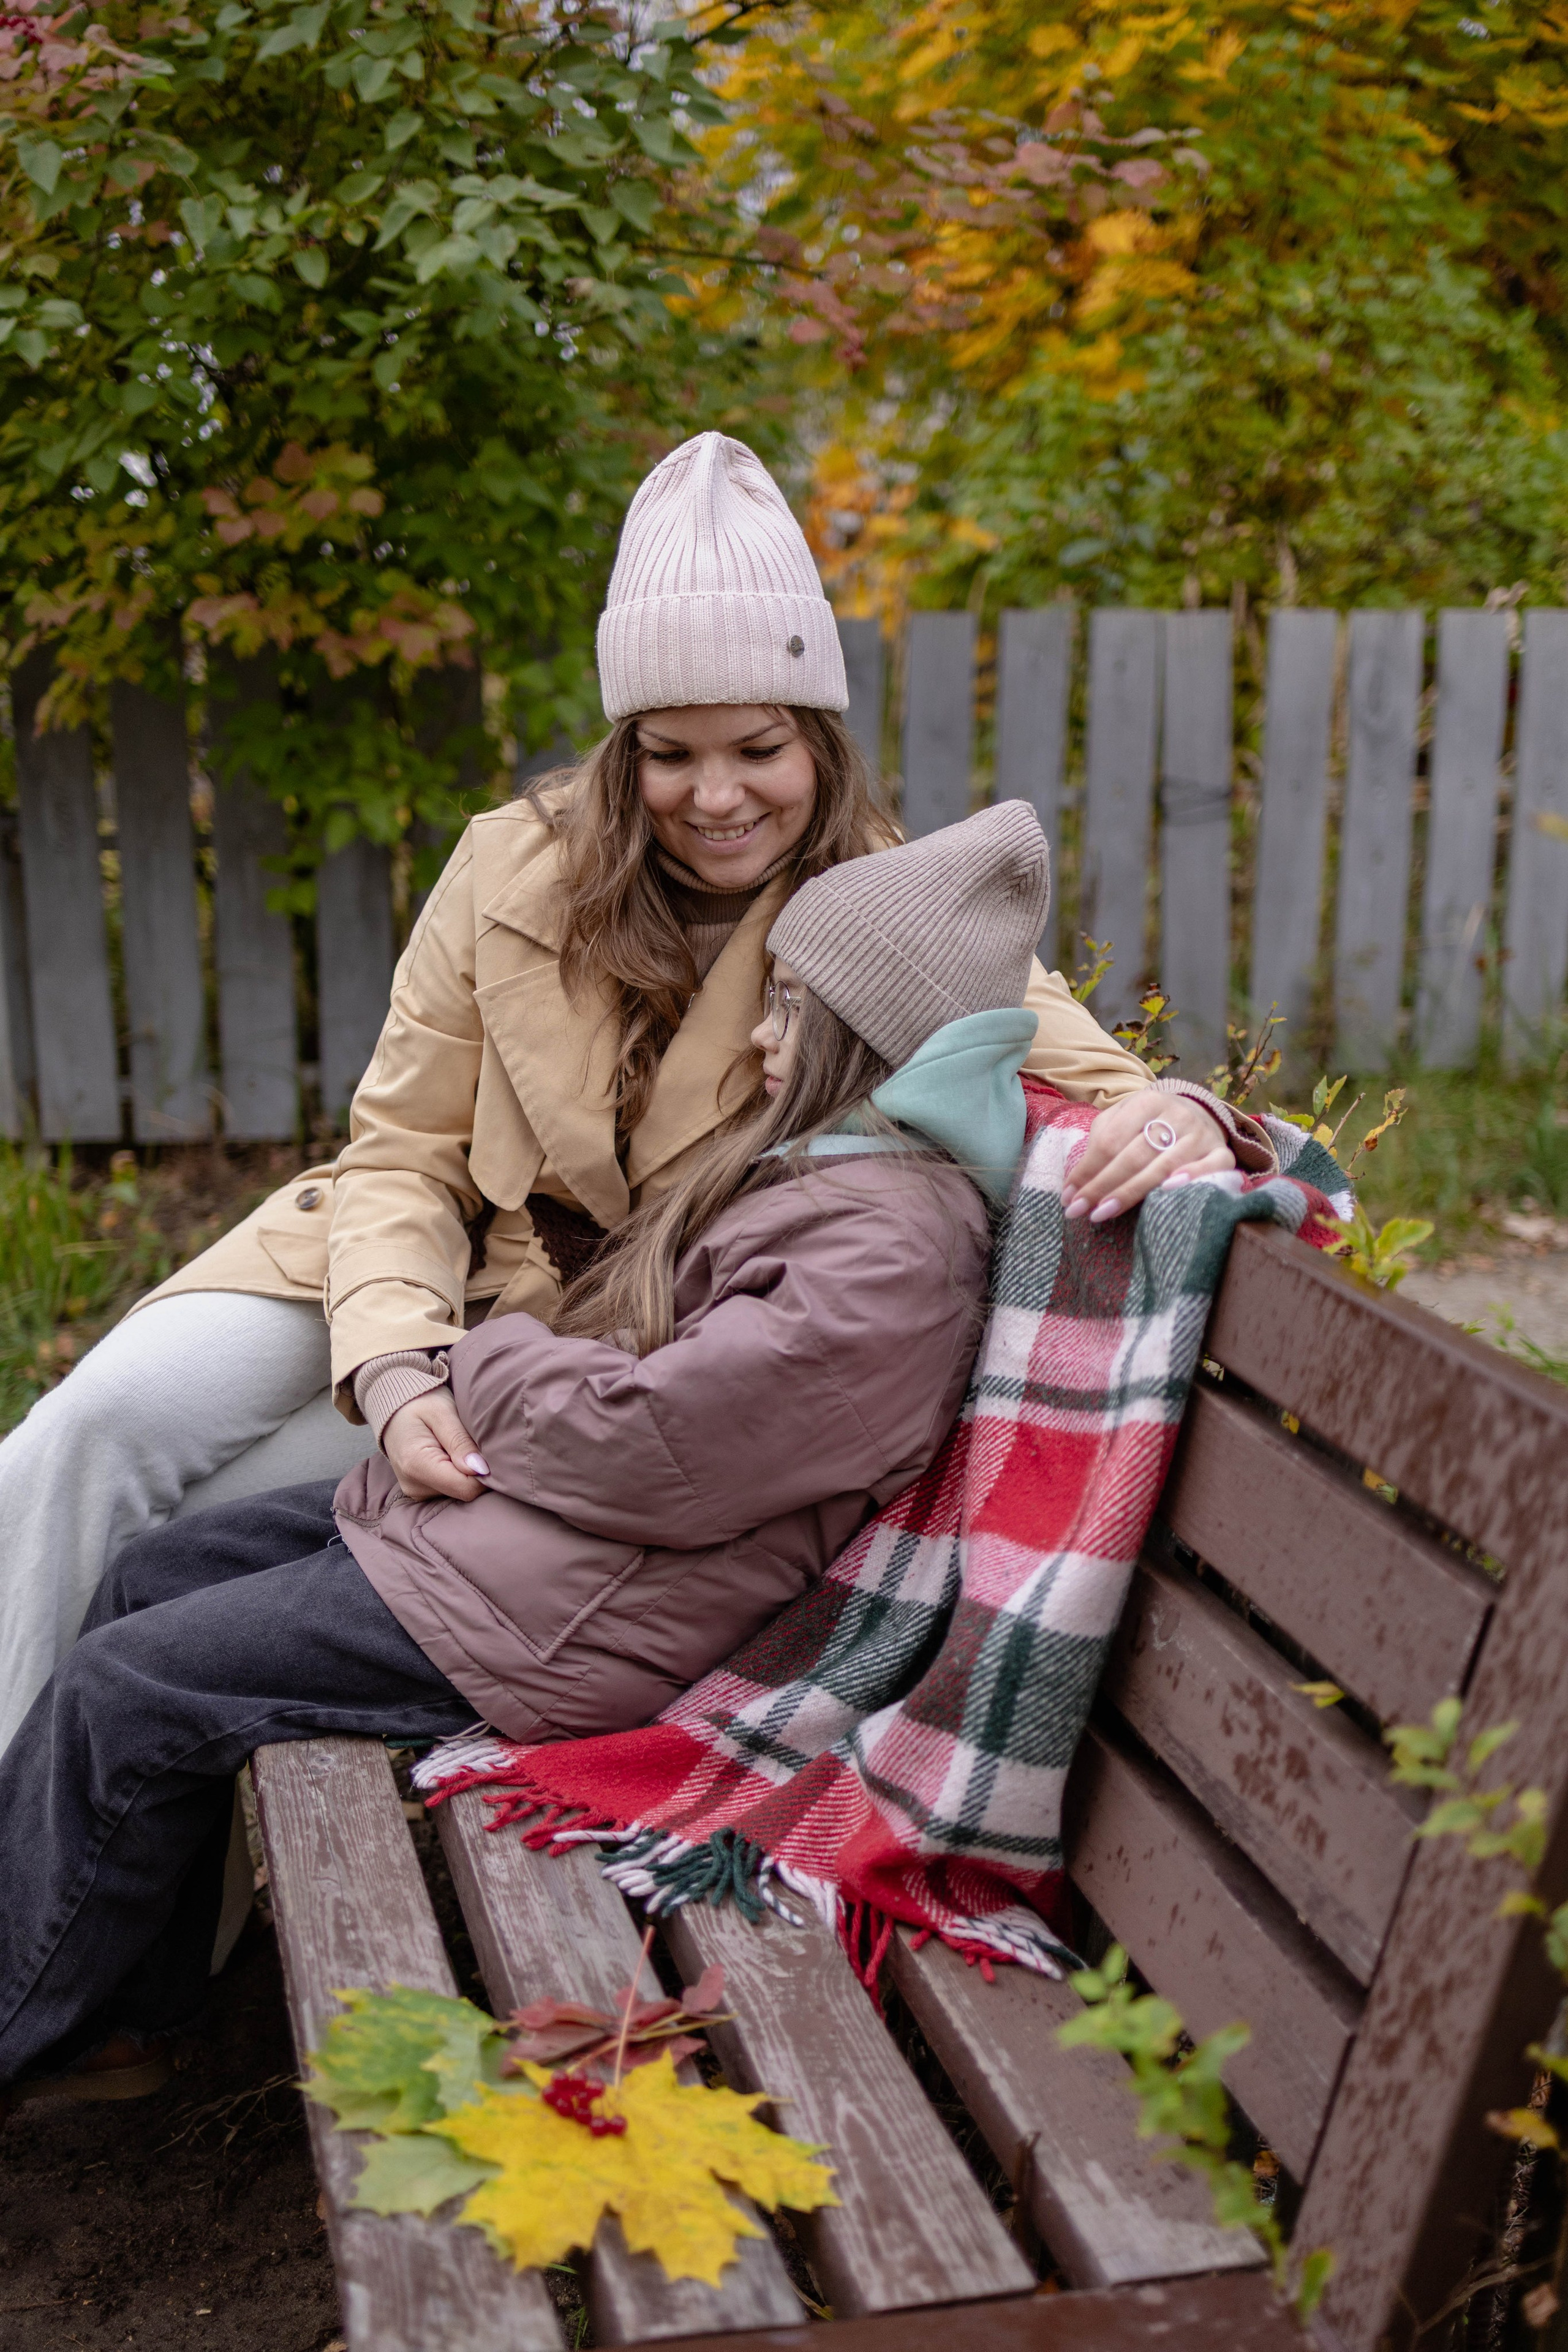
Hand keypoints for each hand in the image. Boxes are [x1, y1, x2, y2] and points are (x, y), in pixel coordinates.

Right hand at [382, 1388, 489, 1501]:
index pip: (466, 1488)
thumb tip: (480, 1469)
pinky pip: (450, 1489)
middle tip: (471, 1442)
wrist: (394, 1407)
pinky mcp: (421, 1491)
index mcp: (417, 1465)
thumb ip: (460, 1441)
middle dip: (475, 1471)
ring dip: (466, 1472)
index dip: (485, 1472)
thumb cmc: (419, 1402)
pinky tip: (452, 1455)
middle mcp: (414, 1485)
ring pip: (459, 1492)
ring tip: (457, 1445)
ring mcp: (416, 1491)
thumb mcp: (442, 1412)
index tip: (490, 1450)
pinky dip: (457, 1474)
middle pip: (464, 1492)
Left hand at [1063, 1091, 1234, 1224]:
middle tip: (1080, 1211)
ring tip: (1103, 1212)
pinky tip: (1166, 1194)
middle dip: (1102, 1185)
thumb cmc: (1150, 1123)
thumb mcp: (1123, 1120)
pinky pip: (1211, 1168)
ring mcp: (1201, 1134)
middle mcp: (1176, 1115)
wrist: (1200, 1112)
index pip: (1111, 1140)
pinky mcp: (1222, 1153)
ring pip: (1164, 1166)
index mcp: (1147, 1101)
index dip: (1088, 1169)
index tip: (1069, 1197)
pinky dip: (1191, 1179)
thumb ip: (1100, 1142)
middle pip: (1133, 1155)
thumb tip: (1075, 1185)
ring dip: (1131, 1192)